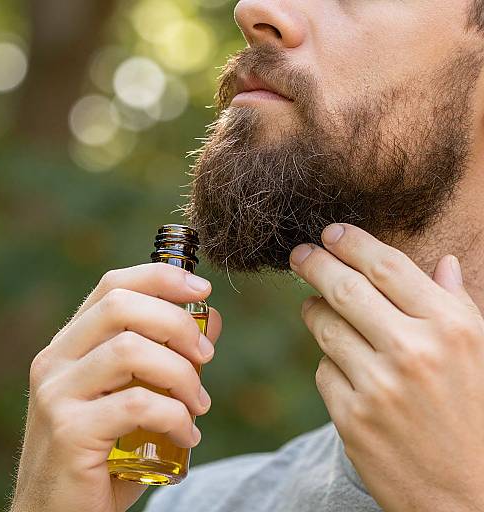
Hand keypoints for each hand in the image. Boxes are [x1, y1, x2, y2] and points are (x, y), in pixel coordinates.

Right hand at [9, 262, 221, 511]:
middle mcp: (57, 360)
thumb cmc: (105, 450)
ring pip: (129, 350)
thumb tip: (209, 320)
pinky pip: (137, 404)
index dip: (160, 278)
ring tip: (199, 403)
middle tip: (206, 356)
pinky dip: (175, 416)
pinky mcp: (69, 431)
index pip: (112, 286)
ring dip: (180, 373)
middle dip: (176, 323)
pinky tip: (188, 435)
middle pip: (120, 307)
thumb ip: (170, 354)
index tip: (202, 289)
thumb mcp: (139, 394)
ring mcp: (57, 394)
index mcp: (71, 343)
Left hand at [290, 224, 483, 511]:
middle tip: (300, 254)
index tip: (331, 233)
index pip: (387, 266)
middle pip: (345, 288)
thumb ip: (459, 304)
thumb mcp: (483, 354)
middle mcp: (413, 351)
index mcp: (451, 328)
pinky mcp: (352, 418)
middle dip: (315, 263)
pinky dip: (329, 361)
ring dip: (314, 310)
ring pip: (325, 327)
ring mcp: (379, 386)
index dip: (353, 243)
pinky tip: (344, 366)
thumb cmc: (480, 418)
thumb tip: (443, 262)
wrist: (473, 501)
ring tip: (315, 306)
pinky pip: (324, 371)